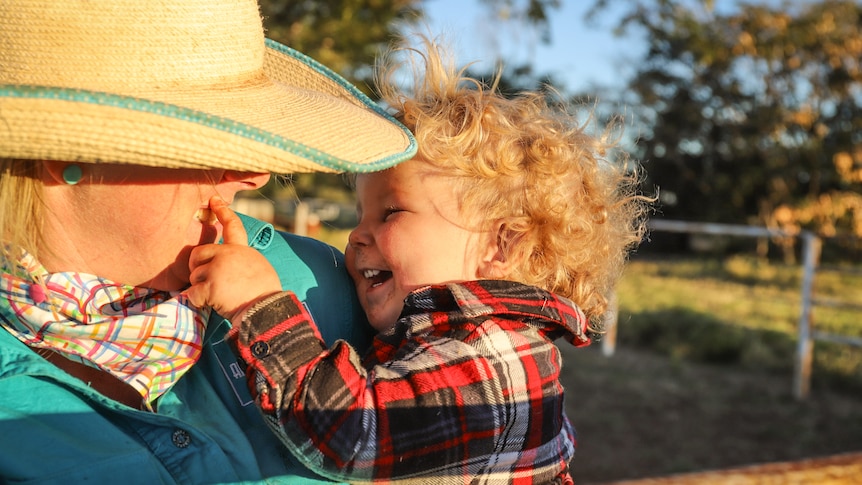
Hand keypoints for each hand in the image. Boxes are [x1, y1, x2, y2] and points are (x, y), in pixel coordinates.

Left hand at [185, 196, 281, 323]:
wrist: (267, 309)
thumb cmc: (265, 293)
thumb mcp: (259, 267)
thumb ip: (242, 260)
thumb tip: (229, 265)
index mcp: (242, 250)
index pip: (232, 226)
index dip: (223, 211)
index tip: (214, 200)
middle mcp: (228, 254)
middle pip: (198, 253)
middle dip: (197, 268)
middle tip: (205, 280)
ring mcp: (218, 269)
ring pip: (195, 275)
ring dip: (201, 288)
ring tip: (219, 296)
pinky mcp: (211, 285)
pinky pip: (193, 293)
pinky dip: (199, 302)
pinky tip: (214, 304)